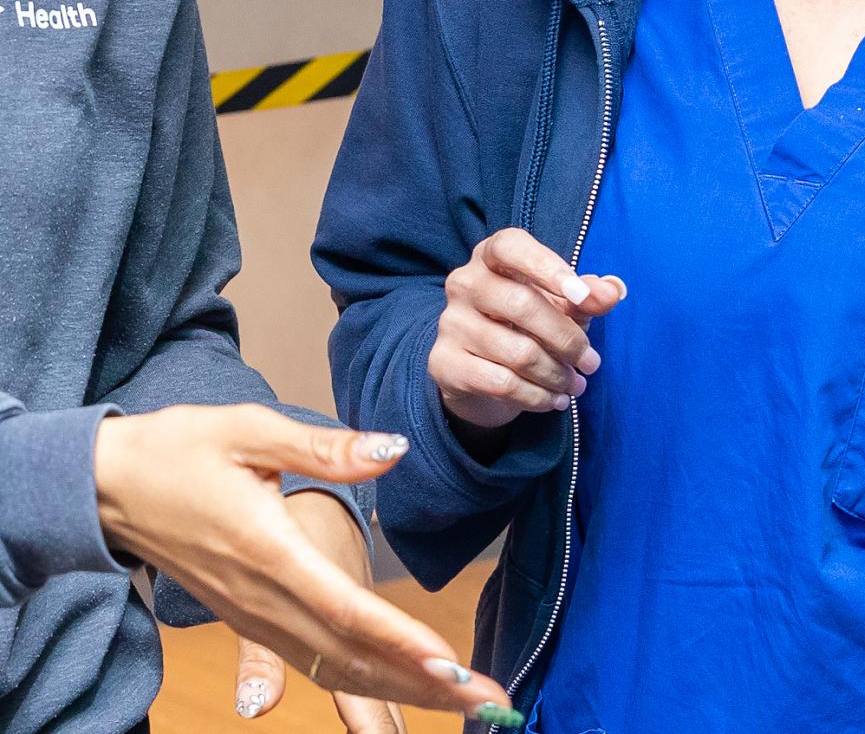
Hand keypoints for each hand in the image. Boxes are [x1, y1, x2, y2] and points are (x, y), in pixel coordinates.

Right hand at [92, 406, 509, 717]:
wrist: (102, 485)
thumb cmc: (176, 448)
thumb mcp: (249, 429)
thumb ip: (325, 447)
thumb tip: (393, 449)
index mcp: (268, 552)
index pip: (347, 608)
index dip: (404, 641)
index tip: (454, 666)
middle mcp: (262, 598)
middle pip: (353, 653)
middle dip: (425, 683)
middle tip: (492, 704)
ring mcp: (253, 615)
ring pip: (336, 666)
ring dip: (403, 690)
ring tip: (467, 705)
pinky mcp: (250, 619)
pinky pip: (315, 660)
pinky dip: (365, 679)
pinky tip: (406, 690)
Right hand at [432, 229, 624, 440]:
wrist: (484, 372)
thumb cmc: (531, 324)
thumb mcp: (565, 304)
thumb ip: (590, 296)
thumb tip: (612, 291)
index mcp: (492, 256)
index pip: (511, 247)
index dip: (548, 267)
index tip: (582, 297)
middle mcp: (464, 283)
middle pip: (521, 305)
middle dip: (567, 339)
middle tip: (592, 363)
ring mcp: (451, 323)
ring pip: (516, 352)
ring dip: (556, 374)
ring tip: (576, 385)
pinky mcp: (444, 362)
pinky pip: (500, 382)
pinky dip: (536, 396)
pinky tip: (553, 400)